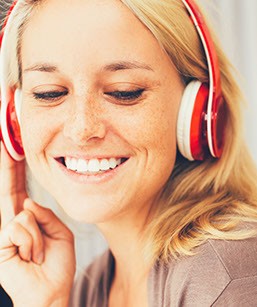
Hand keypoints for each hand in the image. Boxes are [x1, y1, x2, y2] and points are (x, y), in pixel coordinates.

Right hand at [0, 142, 75, 306]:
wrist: (52, 291)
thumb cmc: (56, 264)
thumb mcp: (60, 233)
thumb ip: (46, 215)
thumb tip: (26, 203)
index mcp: (27, 218)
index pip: (21, 188)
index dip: (17, 169)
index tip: (14, 147)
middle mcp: (12, 222)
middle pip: (9, 189)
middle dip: (8, 164)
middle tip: (5, 137)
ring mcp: (3, 234)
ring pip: (24, 214)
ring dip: (40, 237)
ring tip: (39, 254)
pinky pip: (20, 228)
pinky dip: (34, 243)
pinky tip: (31, 257)